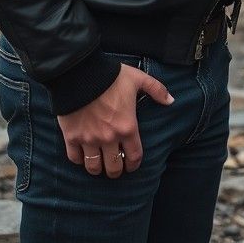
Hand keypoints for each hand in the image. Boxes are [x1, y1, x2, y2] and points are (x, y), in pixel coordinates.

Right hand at [57, 63, 173, 176]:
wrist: (80, 72)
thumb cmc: (111, 76)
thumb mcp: (138, 79)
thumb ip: (156, 89)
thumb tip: (171, 100)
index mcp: (127, 127)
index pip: (134, 157)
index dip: (134, 164)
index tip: (131, 164)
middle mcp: (109, 138)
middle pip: (114, 168)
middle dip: (116, 170)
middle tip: (115, 166)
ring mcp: (89, 139)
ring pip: (93, 167)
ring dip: (97, 168)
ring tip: (99, 164)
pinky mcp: (72, 137)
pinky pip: (75, 158)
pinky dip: (79, 159)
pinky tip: (82, 155)